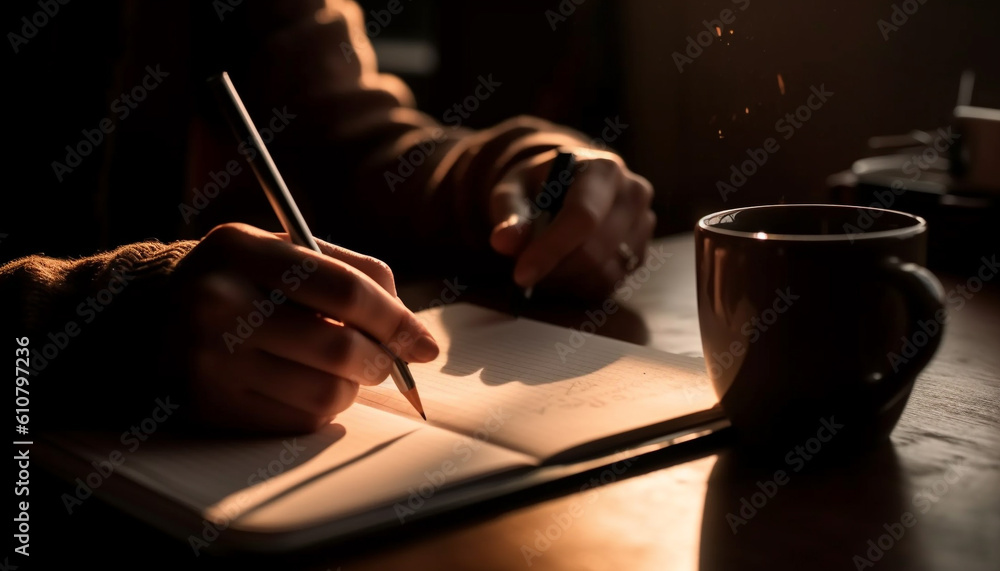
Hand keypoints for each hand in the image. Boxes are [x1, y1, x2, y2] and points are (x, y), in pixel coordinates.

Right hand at [166, 223, 438, 432]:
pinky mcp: (209, 407)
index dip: (397, 321)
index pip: (345, 289)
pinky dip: (322, 407)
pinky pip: (300, 421)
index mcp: (241, 249)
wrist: (148, 317)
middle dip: (382, 360)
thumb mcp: (284, 250)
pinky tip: (305, 384)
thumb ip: (352, 272)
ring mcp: (209, 360)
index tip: (426, 345)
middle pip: (341, 348)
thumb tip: (414, 333)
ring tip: (338, 368)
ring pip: (326, 393)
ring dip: (352, 386)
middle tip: (388, 362)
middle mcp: (217, 304)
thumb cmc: (242, 280)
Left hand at [489, 148, 655, 299]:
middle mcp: (633, 194)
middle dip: (553, 269)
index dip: (551, 249)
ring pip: (602, 274)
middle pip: (593, 251)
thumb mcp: (514, 190)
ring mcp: (643, 225)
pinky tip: (562, 270)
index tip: (521, 275)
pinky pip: (609, 285)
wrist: (569, 186)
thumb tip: (504, 241)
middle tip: (523, 270)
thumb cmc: (539, 186)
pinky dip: (579, 287)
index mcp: (603, 169)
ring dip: (564, 281)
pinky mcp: (641, 253)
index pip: (582, 217)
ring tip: (542, 265)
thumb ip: (509, 214)